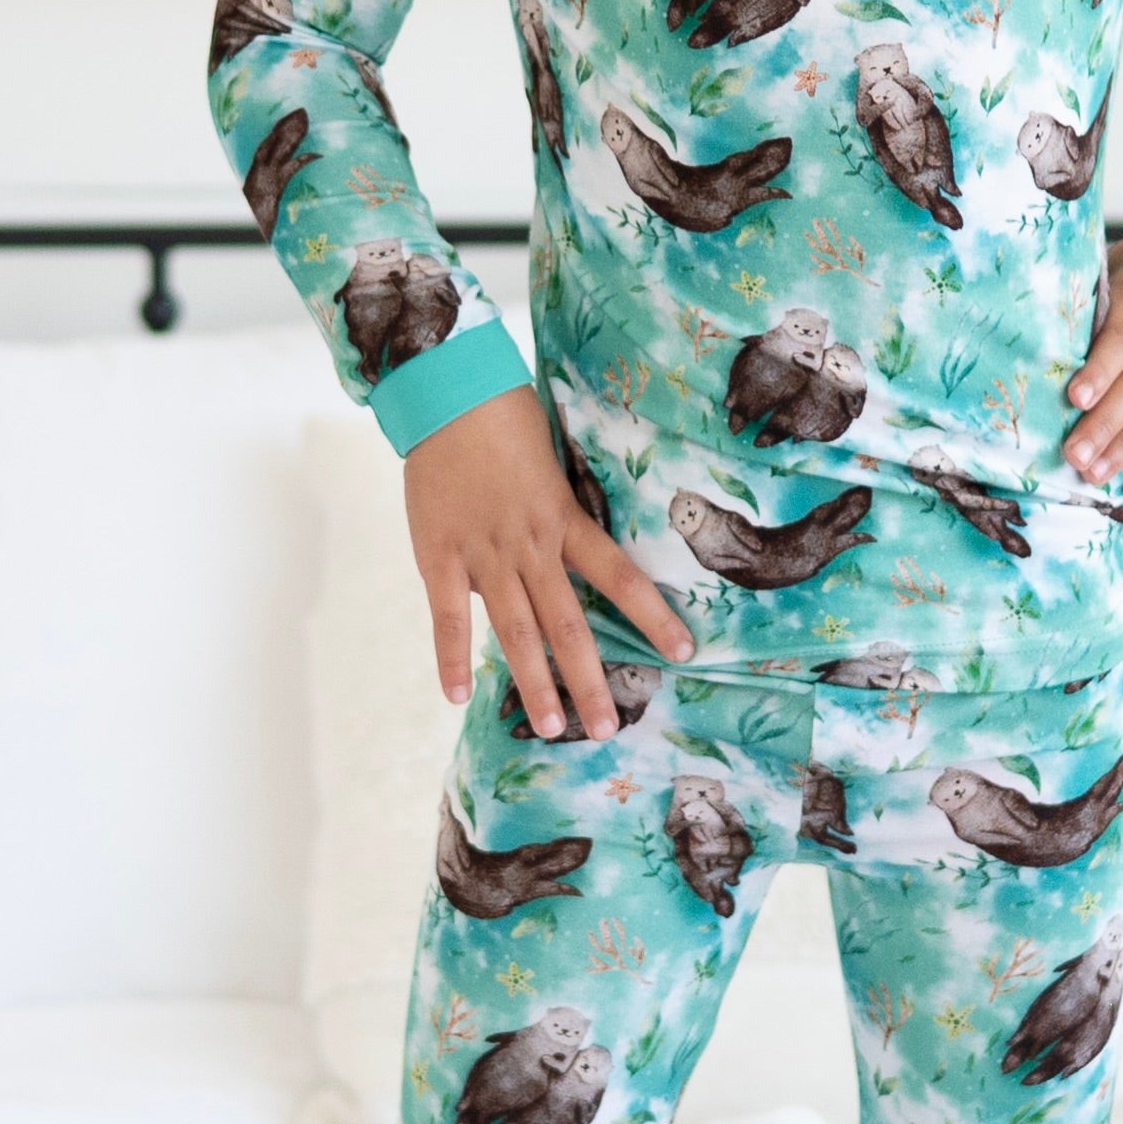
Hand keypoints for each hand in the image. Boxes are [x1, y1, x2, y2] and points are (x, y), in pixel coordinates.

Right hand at [406, 386, 693, 737]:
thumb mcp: (552, 465)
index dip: (652, 616)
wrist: (449, 394)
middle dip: (589, 680)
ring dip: (534, 683)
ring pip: (516, 631)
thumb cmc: (506, 419)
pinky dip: (450, 658)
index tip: (683, 652)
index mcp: (566, 520)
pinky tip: (457, 696)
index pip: (621, 576)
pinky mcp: (440, 557)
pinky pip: (448, 617)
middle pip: (569, 624)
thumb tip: (573, 550)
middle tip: (607, 728)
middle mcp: (532, 546)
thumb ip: (562, 512)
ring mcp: (485, 555)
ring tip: (551, 727)